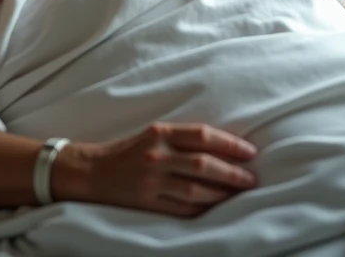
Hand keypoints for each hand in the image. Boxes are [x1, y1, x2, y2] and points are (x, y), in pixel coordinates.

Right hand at [58, 122, 256, 217]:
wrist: (93, 171)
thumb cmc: (128, 150)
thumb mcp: (154, 135)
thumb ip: (182, 139)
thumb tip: (221, 148)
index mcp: (160, 133)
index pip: (202, 135)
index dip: (229, 144)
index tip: (250, 152)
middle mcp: (157, 156)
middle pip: (203, 164)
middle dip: (232, 172)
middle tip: (251, 179)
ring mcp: (153, 181)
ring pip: (196, 190)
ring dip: (221, 193)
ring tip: (239, 194)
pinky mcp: (148, 202)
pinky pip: (182, 209)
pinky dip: (202, 210)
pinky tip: (216, 208)